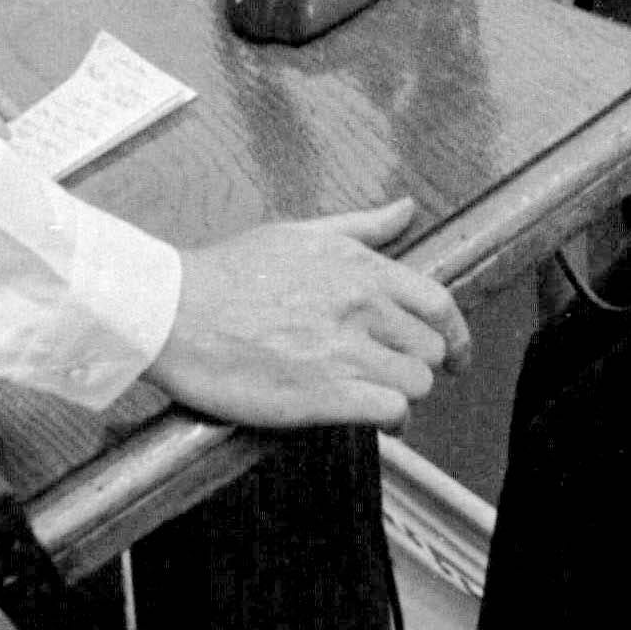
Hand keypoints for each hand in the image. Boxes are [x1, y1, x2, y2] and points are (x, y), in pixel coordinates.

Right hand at [146, 201, 470, 430]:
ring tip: (383, 401)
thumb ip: (363, 227)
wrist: (173, 311)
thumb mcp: (301, 233)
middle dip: (421, 366)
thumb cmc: (229, 273)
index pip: (439, 303)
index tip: (456, 353)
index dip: (456, 334)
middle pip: (431, 349)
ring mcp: (344, 351)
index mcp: (360, 268)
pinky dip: (391, 420)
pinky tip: (376, 421)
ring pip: (417, 383)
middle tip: (399, 378)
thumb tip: (407, 209)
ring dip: (405, 396)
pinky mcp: (323, 395)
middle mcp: (362, 307)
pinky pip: (390, 409)